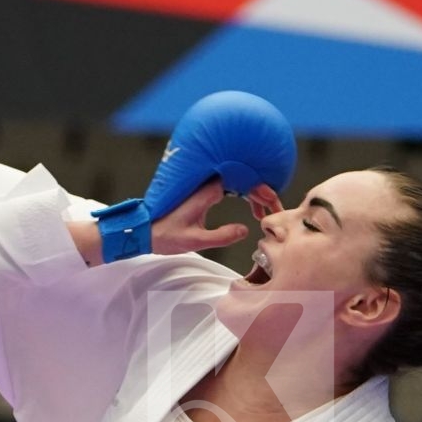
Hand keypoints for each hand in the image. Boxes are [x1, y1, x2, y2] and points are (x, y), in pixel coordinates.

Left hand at [90, 92, 294, 263]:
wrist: (145, 232)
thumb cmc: (166, 235)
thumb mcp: (195, 241)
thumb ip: (220, 236)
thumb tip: (245, 229)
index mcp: (206, 192)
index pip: (240, 182)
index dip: (259, 189)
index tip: (272, 201)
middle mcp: (207, 186)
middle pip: (243, 180)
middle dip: (262, 193)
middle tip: (276, 209)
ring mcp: (206, 189)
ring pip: (239, 185)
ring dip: (255, 196)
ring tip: (267, 214)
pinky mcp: (205, 195)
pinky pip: (232, 190)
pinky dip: (246, 198)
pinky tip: (254, 212)